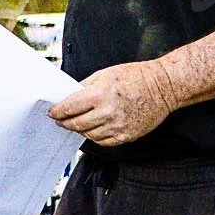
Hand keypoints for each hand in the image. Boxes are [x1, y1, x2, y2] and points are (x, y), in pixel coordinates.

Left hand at [48, 61, 177, 146]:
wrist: (163, 87)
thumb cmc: (135, 76)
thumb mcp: (104, 74)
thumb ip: (84, 87)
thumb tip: (68, 96)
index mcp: (100, 94)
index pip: (70, 108)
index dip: (57, 112)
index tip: (52, 112)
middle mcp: (108, 112)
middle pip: (77, 124)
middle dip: (65, 122)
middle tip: (59, 120)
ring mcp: (118, 126)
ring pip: (89, 135)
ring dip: (79, 130)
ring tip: (75, 124)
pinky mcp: (127, 136)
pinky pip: (103, 141)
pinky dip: (94, 136)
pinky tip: (92, 130)